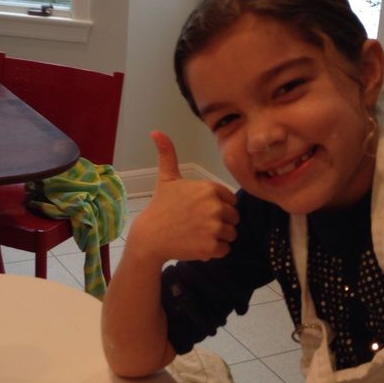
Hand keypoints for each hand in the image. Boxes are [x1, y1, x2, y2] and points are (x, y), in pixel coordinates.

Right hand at [129, 131, 238, 264]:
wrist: (149, 237)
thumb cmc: (160, 207)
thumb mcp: (167, 179)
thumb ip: (168, 155)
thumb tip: (156, 131)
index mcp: (210, 189)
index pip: (231, 200)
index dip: (218, 206)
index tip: (200, 210)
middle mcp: (215, 207)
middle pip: (234, 218)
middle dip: (220, 222)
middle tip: (198, 225)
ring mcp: (214, 228)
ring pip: (231, 234)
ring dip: (218, 237)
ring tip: (198, 234)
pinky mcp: (211, 247)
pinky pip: (225, 249)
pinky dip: (214, 251)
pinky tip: (197, 245)